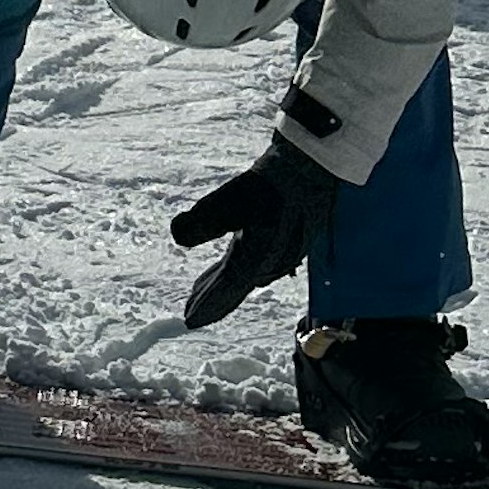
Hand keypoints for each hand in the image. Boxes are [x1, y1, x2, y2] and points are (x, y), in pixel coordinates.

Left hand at [168, 136, 336, 328]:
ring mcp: (282, 255)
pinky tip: (233, 262)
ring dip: (224, 287)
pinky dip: (237, 271)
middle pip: (235, 289)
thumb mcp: (230, 199)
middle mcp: (270, 264)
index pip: (226, 291)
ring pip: (245, 277)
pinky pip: (255, 264)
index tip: (189, 321)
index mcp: (257, 260)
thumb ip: (202, 220)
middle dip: (213, 302)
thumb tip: (177, 235)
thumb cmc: (271, 184)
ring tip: (202, 289)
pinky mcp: (285, 242)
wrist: (311, 168)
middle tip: (191, 314)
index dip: (206, 306)